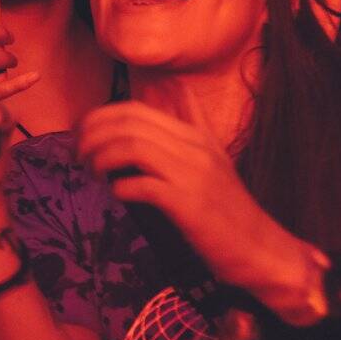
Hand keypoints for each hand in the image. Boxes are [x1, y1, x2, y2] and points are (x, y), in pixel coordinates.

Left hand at [75, 99, 297, 295]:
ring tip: (93, 173)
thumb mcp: (214, 155)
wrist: (261, 249)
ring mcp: (193, 175)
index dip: (98, 119)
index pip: (134, 109)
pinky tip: (117, 194)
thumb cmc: (229, 208)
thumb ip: (195, 121)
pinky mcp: (189, 205)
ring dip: (100, 158)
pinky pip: (142, 185)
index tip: (82, 138)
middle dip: (92, 136)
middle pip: (127, 124)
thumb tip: (177, 89)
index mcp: (194, 135)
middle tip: (78, 156)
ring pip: (131, 147)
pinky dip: (120, 187)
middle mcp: (194, 147)